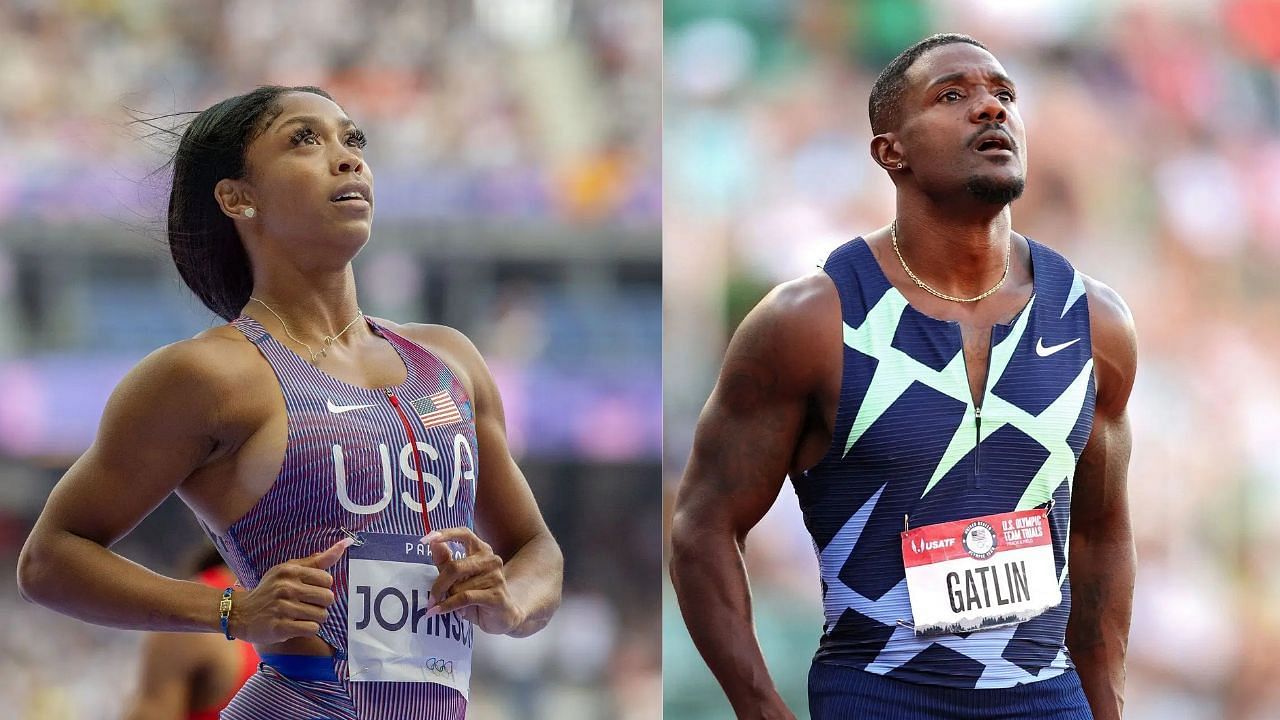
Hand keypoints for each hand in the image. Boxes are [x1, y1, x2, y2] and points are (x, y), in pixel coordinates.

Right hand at [227, 538, 348, 643]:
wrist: (240, 614)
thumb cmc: (270, 590)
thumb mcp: (289, 570)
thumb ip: (317, 560)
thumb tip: (345, 543)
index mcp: (290, 571)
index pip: (327, 579)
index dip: (323, 588)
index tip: (311, 590)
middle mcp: (286, 587)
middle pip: (328, 598)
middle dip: (322, 604)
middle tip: (307, 605)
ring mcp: (283, 608)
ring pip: (322, 615)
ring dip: (315, 618)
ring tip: (301, 616)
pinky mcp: (280, 627)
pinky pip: (312, 629)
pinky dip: (308, 629)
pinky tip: (296, 625)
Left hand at [424, 527, 523, 634]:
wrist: (503, 616)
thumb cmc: (478, 596)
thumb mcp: (459, 580)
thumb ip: (446, 562)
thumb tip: (433, 544)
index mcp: (482, 551)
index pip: (464, 533)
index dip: (445, 534)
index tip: (425, 540)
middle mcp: (490, 560)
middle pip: (455, 567)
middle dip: (439, 585)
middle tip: (431, 599)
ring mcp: (495, 577)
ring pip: (458, 587)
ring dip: (448, 599)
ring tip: (449, 606)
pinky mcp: (496, 595)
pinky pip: (464, 598)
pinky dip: (448, 605)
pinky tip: (439, 611)